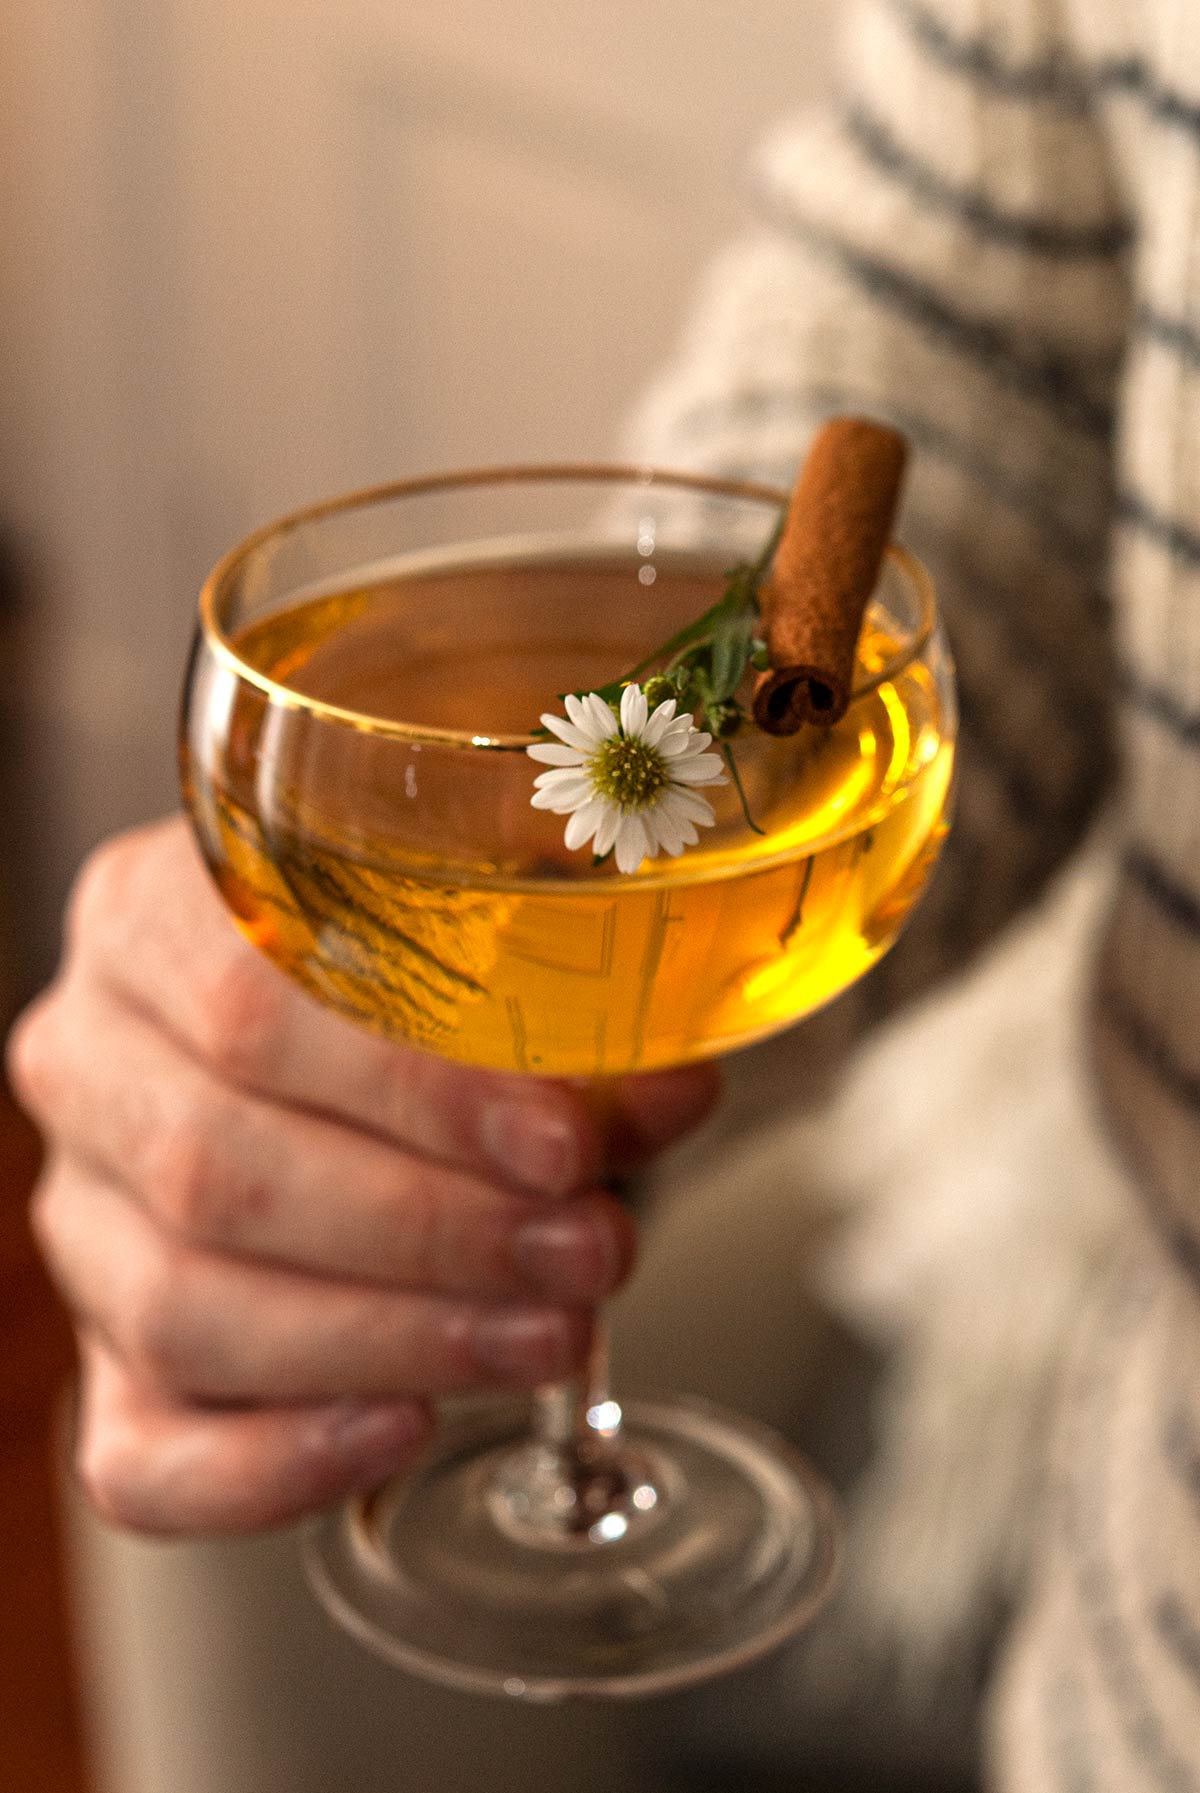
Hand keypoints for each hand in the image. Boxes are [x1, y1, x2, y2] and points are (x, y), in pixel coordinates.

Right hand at [7, 817, 718, 1534]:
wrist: (318, 1044)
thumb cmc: (397, 990)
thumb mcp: (482, 959)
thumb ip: (564, 1020)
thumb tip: (666, 1087)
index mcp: (148, 916)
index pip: (249, 1004)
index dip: (415, 1092)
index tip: (560, 1147)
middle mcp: (92, 1063)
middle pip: (217, 1169)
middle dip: (430, 1233)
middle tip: (582, 1252)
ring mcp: (82, 1220)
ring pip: (187, 1310)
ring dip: (392, 1341)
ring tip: (544, 1334)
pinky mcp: (105, 1359)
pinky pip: (144, 1457)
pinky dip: (277, 1467)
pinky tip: (405, 1430)